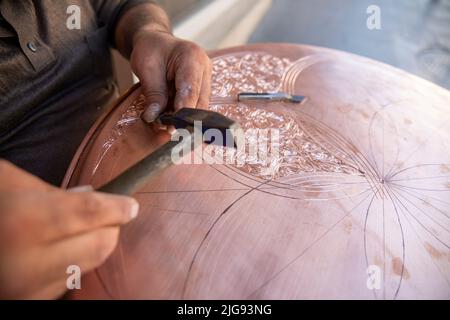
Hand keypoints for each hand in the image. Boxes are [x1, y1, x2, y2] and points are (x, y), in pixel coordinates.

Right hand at [0, 160, 138, 298]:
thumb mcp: (10, 182)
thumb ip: (54, 191)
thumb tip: (92, 197)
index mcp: (27, 222)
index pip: (92, 214)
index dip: (117, 207)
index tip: (130, 205)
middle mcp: (30, 262)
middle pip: (102, 244)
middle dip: (109, 226)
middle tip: (104, 213)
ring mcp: (28, 290)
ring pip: (89, 264)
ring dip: (91, 244)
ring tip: (68, 230)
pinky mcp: (27, 303)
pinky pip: (68, 281)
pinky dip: (71, 263)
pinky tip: (51, 251)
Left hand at [130, 29, 211, 121]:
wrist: (156, 42)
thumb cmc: (151, 49)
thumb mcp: (146, 68)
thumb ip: (153, 93)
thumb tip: (154, 118)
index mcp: (192, 57)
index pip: (191, 89)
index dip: (183, 109)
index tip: (173, 126)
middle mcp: (204, 67)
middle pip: (199, 100)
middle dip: (184, 118)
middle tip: (168, 131)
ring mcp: (206, 78)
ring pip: (200, 106)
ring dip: (184, 118)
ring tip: (167, 126)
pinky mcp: (202, 87)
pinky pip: (196, 105)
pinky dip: (184, 114)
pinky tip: (172, 120)